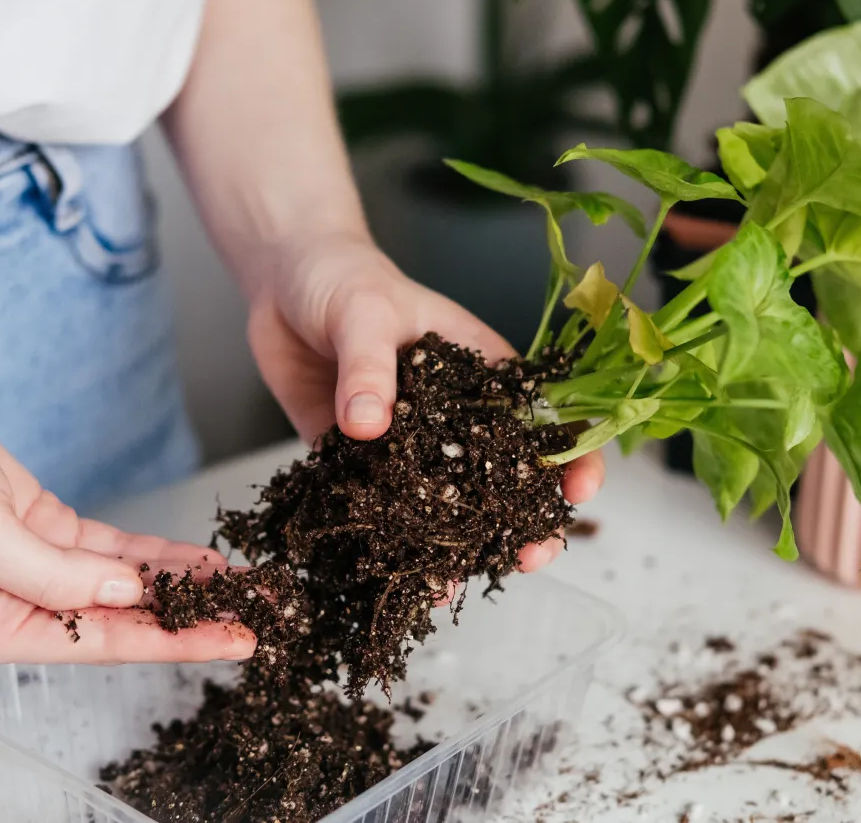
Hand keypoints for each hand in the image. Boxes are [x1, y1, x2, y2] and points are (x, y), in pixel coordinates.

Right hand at [0, 374, 254, 664]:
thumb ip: (54, 576)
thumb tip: (126, 596)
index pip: (106, 645)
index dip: (178, 643)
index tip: (233, 642)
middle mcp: (17, 607)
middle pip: (124, 621)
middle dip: (192, 618)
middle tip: (257, 615)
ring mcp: (34, 569)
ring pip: (125, 586)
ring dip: (183, 585)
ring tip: (241, 586)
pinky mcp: (44, 531)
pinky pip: (113, 551)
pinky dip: (155, 553)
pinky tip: (198, 558)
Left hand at [245, 233, 604, 571]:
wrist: (281, 282)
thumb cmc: (342, 278)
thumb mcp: (364, 312)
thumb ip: (370, 366)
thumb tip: (369, 426)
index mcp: (480, 371)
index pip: (542, 417)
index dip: (572, 456)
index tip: (578, 491)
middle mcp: (453, 417)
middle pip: (503, 477)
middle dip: (523, 521)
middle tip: (529, 557)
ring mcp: (407, 445)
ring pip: (444, 506)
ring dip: (455, 547)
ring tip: (454, 583)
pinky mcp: (356, 463)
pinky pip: (378, 511)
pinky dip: (388, 545)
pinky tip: (393, 576)